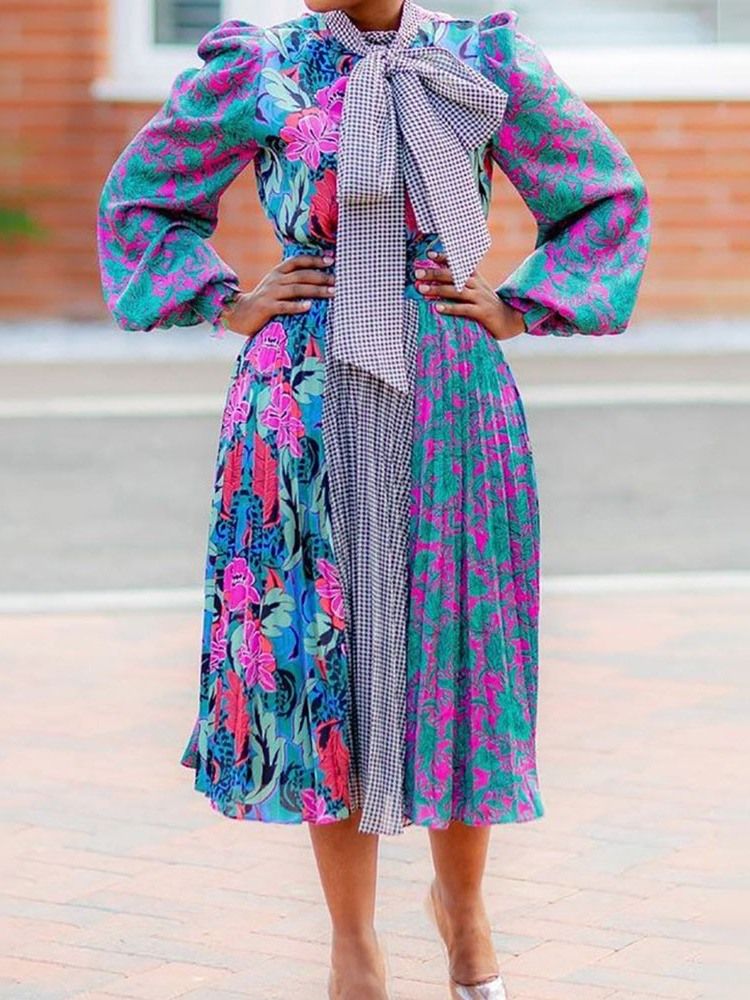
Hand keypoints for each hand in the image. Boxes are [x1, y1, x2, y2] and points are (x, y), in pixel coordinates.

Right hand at [219, 252, 335, 337]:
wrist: (239, 312)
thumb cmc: (264, 300)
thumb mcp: (276, 285)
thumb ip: (291, 280)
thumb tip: (316, 278)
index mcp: (278, 272)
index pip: (298, 261)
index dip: (314, 260)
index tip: (331, 261)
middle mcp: (275, 280)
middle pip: (301, 275)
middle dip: (321, 277)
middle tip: (338, 281)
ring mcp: (271, 293)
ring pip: (296, 289)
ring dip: (316, 290)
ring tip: (332, 293)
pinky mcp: (267, 307)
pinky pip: (284, 306)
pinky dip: (297, 306)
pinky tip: (309, 306)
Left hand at [414, 251, 524, 340]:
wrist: (511, 320)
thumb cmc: (489, 306)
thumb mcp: (478, 291)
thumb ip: (463, 285)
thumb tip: (440, 283)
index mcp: (475, 278)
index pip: (459, 264)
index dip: (444, 258)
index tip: (429, 254)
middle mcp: (477, 285)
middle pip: (454, 276)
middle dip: (435, 273)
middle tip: (417, 274)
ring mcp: (480, 298)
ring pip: (456, 290)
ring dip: (438, 289)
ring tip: (422, 289)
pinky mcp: (482, 312)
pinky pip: (464, 309)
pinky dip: (450, 308)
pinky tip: (438, 308)